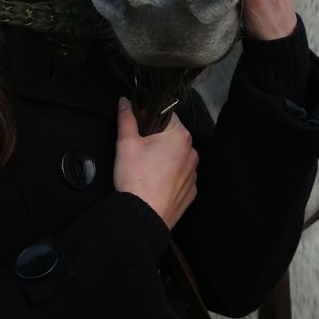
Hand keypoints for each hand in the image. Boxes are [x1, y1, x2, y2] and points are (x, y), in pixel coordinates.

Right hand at [113, 97, 197, 228]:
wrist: (143, 216)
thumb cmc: (136, 177)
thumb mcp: (126, 143)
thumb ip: (126, 118)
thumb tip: (125, 101)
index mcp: (180, 136)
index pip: (166, 114)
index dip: (148, 117)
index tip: (136, 128)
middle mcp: (192, 153)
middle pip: (171, 136)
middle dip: (156, 139)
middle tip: (138, 150)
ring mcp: (193, 174)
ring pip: (176, 156)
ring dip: (163, 157)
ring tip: (145, 169)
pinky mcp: (190, 191)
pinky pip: (179, 176)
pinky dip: (168, 176)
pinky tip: (154, 182)